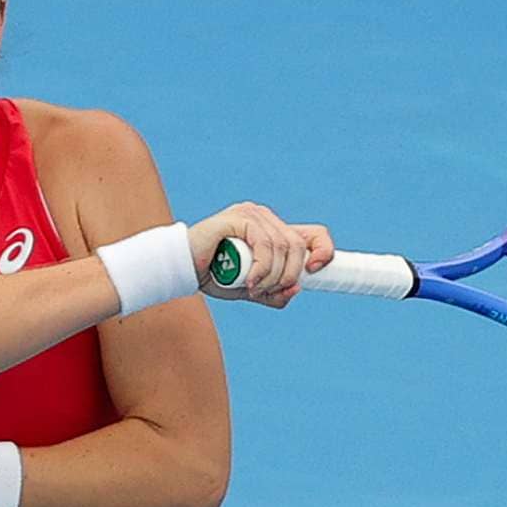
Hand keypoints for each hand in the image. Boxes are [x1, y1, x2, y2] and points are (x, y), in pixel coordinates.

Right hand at [188, 202, 333, 307]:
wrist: (182, 268)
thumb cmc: (213, 276)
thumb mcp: (250, 289)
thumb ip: (272, 292)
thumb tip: (296, 289)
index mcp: (274, 231)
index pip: (314, 234)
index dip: (324, 250)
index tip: (315, 270)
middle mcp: (266, 218)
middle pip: (298, 246)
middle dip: (288, 275)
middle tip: (265, 291)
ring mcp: (252, 214)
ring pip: (282, 247)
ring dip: (271, 276)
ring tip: (251, 287)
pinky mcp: (239, 217)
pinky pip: (264, 244)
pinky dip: (261, 267)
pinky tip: (249, 281)